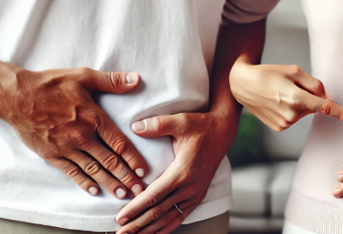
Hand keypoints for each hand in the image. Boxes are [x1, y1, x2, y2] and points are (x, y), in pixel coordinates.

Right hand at [0, 67, 147, 198]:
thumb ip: (112, 81)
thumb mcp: (84, 76)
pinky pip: (72, 172)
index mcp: (93, 117)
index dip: (133, 158)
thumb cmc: (52, 84)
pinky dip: (84, 182)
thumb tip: (136, 79)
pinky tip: (94, 190)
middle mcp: (82, 136)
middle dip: (125, 176)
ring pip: (93, 170)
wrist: (18, 97)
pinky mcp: (52, 154)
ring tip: (123, 194)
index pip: (118, 143)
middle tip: (138, 190)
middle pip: (109, 161)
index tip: (143, 170)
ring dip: (109, 183)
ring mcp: (66, 147)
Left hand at [115, 112, 227, 233]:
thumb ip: (158, 124)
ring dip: (149, 229)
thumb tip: (135, 126)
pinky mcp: (198, 195)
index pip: (154, 195)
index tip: (120, 217)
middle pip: (159, 212)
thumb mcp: (181, 121)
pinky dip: (166, 227)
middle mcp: (190, 187)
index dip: (135, 208)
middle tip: (120, 233)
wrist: (223, 131)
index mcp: (183, 171)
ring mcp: (195, 193)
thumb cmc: (201, 125)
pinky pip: (180, 216)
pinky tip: (155, 233)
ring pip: (168, 218)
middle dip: (137, 225)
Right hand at [229, 58, 342, 130]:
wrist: (243, 84)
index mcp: (296, 98)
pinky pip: (294, 118)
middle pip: (313, 106)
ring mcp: (285, 123)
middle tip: (291, 85)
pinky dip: (291, 109)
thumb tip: (327, 98)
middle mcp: (292, 114)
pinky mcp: (279, 128)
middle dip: (310, 97)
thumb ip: (314, 84)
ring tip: (280, 93)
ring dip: (299, 103)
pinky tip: (277, 102)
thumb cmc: (269, 73)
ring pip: (304, 112)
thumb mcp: (293, 70)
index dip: (341, 113)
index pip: (325, 107)